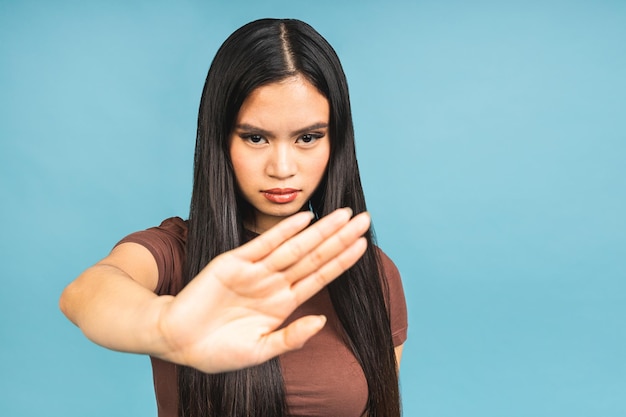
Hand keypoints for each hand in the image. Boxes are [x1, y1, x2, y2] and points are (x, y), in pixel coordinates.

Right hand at [155, 208, 369, 372]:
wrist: (177, 341)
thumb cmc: (218, 350)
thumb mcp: (260, 351)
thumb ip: (291, 338)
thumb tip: (322, 322)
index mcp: (283, 303)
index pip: (321, 276)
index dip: (343, 260)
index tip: (364, 245)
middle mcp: (274, 283)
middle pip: (315, 256)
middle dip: (341, 238)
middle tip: (366, 219)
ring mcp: (256, 271)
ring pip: (296, 247)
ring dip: (321, 230)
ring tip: (345, 214)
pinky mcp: (233, 263)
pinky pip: (263, 245)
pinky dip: (283, 232)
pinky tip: (305, 219)